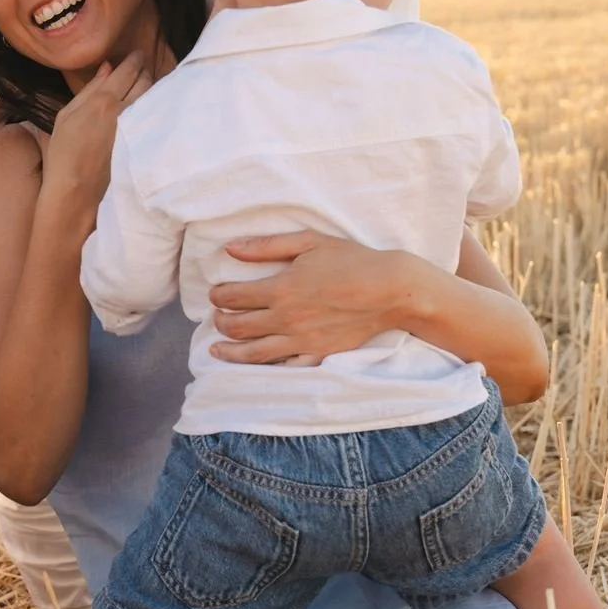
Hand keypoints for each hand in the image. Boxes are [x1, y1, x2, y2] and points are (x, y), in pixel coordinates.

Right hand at [43, 53, 151, 216]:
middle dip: (145, 69)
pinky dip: (153, 105)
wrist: (76, 190)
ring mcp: (137, 128)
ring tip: (148, 82)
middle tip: (144, 65)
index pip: (128, 70)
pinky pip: (153, 115)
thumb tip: (108, 68)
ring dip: (152, 86)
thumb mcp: (67, 115)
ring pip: (153, 97)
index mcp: (104, 100)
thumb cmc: (64, 152)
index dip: (135, 59)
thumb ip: (89, 89)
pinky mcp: (143, 143)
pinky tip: (150, 105)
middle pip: (145, 81)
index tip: (138, 53)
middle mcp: (125, 110)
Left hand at [208, 231, 407, 364]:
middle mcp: (286, 318)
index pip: (233, 296)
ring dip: (229, 351)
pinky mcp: (317, 354)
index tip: (216, 293)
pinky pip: (282, 366)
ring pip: (252, 353)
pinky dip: (263, 367)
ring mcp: (300, 340)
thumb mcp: (309, 241)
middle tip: (217, 316)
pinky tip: (254, 365)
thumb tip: (231, 248)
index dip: (218, 295)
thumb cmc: (352, 260)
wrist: (391, 291)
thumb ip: (267, 246)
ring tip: (216, 349)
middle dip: (220, 321)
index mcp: (281, 289)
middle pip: (237, 326)